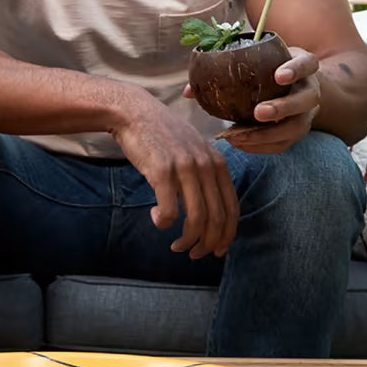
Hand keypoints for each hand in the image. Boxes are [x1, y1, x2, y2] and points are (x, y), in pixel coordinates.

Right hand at [112, 91, 238, 259]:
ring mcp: (184, 168)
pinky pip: (169, 211)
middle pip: (216, 219)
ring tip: (177, 246)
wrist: (134, 112)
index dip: (226, 235)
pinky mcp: (161, 172)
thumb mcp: (194, 150)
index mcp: (217, 163)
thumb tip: (209, 209)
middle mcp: (205, 166)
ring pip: (196, 219)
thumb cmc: (162, 134)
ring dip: (187, 241)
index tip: (217, 250)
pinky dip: (163, 223)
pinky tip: (156, 220)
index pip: (232, 209)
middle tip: (194, 254)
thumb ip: (206, 174)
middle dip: (207, 244)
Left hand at [216, 46, 320, 153]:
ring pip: (298, 127)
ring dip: (270, 134)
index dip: (295, 70)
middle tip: (258, 112)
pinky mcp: (299, 132)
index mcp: (304, 66)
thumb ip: (226, 69)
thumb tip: (189, 91)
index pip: (307, 64)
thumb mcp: (257, 60)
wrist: (297, 85)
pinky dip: (262, 146)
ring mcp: (308, 113)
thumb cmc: (269, 68)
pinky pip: (284, 143)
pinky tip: (239, 143)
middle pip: (306, 100)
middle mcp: (310, 90)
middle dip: (283, 107)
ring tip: (240, 135)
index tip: (278, 76)